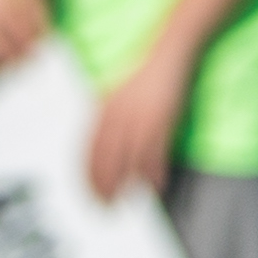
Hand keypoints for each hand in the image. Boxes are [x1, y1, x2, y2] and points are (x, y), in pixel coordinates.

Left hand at [85, 48, 191, 203]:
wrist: (170, 52)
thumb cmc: (145, 74)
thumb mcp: (117, 94)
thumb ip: (108, 117)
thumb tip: (99, 143)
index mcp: (105, 109)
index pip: (90, 149)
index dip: (87, 174)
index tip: (87, 191)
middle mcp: (119, 114)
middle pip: (106, 158)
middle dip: (102, 185)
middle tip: (102, 206)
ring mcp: (141, 117)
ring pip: (129, 159)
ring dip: (125, 184)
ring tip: (123, 201)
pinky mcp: (162, 118)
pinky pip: (155, 151)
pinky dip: (153, 171)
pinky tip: (153, 184)